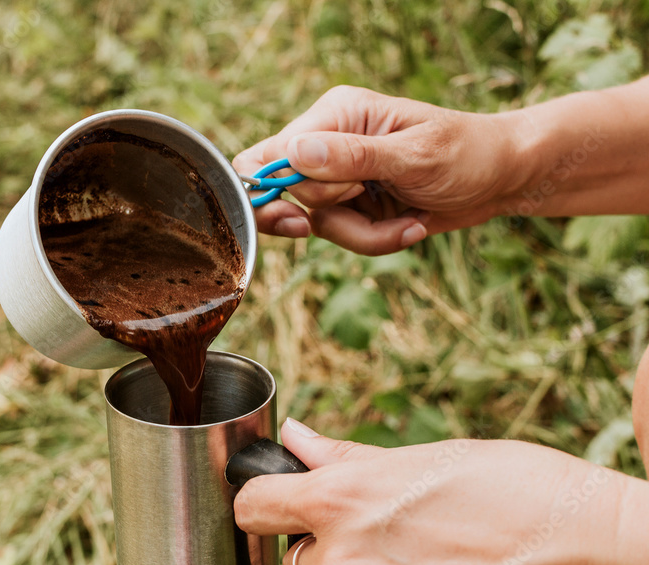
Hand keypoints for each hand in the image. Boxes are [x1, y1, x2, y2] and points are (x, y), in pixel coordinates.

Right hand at [233, 86, 529, 254]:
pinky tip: (411, 226)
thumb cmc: (467, 153)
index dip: (272, 189)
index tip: (297, 219)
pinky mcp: (352, 205)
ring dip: (361, 234)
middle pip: (285, 193)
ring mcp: (339, 177)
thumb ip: (352, 157)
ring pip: (316, 222)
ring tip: (407, 223)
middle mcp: (329, 143)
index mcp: (337, 115)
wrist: (502, 179)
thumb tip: (294, 154)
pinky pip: (342, 235)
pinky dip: (375, 240)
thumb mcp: (414, 156)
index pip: (272, 153)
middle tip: (355, 216)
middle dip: (329, 214)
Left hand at [234, 418, 648, 564]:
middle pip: (296, 558)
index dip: (264, 501)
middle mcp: (341, 562)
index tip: (279, 502)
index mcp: (339, 501)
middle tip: (383, 532)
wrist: (586, 561)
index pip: (252, 507)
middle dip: (326, 545)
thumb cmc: (513, 492)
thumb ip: (341, 458)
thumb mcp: (422, 457)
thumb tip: (295, 440)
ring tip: (425, 561)